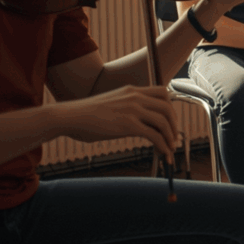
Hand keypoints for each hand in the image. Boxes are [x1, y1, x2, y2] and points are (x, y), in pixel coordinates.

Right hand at [56, 86, 178, 164]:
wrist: (69, 117)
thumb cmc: (85, 114)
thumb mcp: (111, 103)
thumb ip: (126, 107)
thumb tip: (138, 121)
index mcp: (132, 90)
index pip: (163, 93)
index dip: (170, 108)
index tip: (170, 122)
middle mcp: (135, 97)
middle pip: (168, 108)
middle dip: (174, 124)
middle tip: (174, 137)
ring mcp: (132, 110)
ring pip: (164, 122)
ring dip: (171, 137)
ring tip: (170, 148)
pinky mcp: (128, 125)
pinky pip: (155, 135)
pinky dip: (163, 145)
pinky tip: (163, 153)